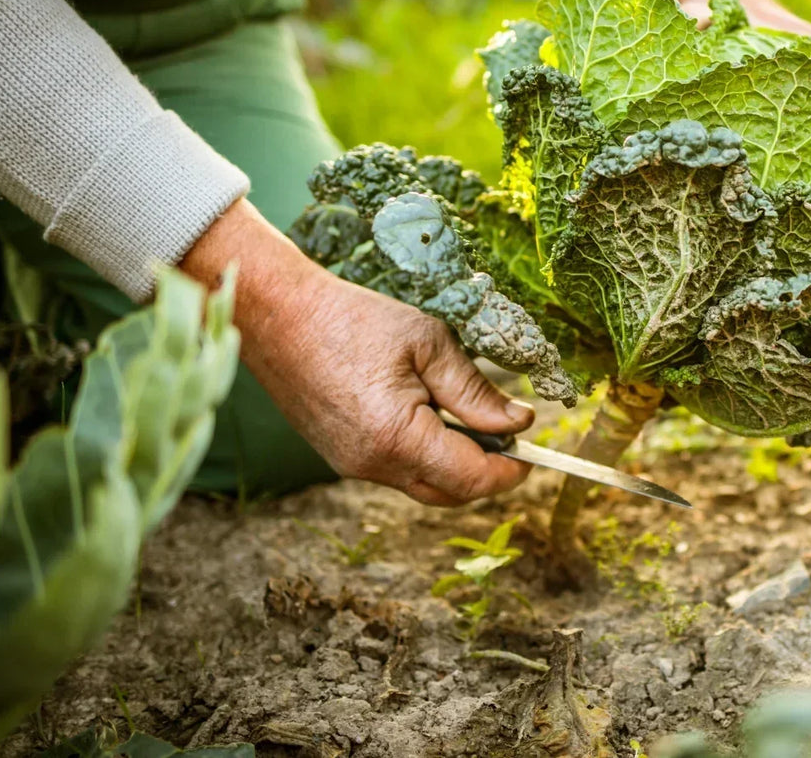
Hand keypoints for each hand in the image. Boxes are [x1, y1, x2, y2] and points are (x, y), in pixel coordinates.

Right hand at [180, 200, 533, 505]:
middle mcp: (373, 465)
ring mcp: (351, 466)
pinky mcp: (340, 457)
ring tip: (469, 419)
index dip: (509, 471)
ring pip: (422, 486)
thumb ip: (476, 391)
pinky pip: (396, 472)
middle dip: (486, 473)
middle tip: (508, 435)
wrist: (279, 316)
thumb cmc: (354, 320)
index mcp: (398, 437)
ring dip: (454, 465)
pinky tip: (430, 417)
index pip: (472, 479)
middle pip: (449, 493)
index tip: (531, 451)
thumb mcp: (429, 344)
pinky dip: (424, 457)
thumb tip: (518, 422)